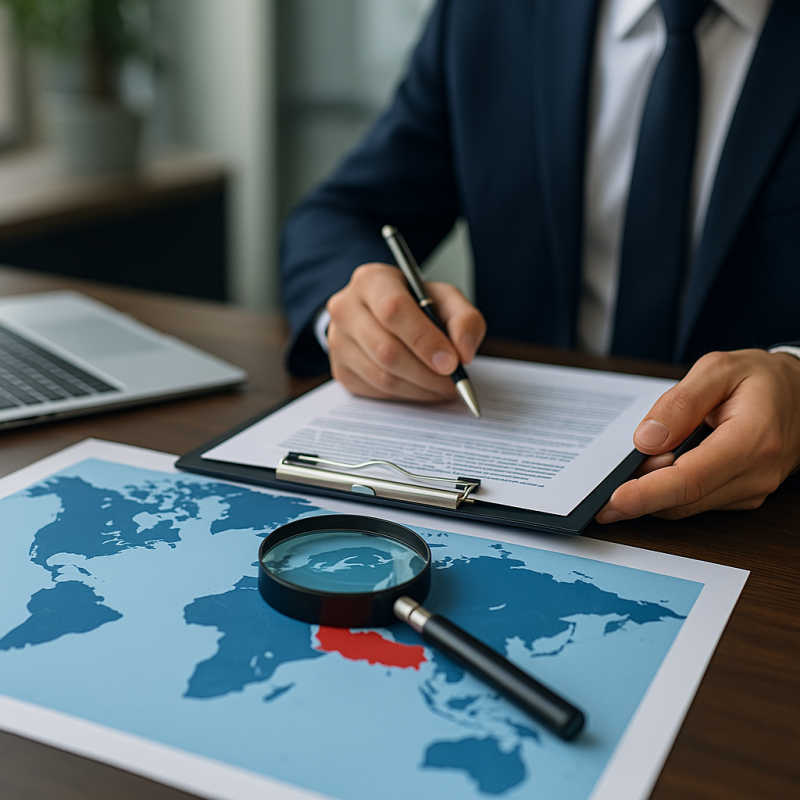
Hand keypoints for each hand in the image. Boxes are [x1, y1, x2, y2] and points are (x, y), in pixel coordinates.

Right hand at [326, 262, 486, 401]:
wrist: (380, 313)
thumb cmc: (415, 304)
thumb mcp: (445, 299)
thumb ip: (464, 319)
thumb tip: (464, 353)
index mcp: (372, 280)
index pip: (394, 310)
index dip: (425, 340)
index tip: (452, 363)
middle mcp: (346, 309)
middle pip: (386, 350)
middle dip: (427, 374)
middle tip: (454, 383)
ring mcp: (337, 341)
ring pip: (382, 377)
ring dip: (420, 389)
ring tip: (444, 388)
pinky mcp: (340, 369)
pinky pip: (376, 392)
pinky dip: (406, 396)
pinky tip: (423, 388)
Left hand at [596, 349, 799, 521]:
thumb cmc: (761, 380)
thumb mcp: (718, 369)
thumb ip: (680, 403)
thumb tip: (646, 440)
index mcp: (751, 440)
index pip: (690, 479)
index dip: (647, 494)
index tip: (613, 500)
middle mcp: (755, 474)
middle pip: (683, 501)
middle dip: (639, 494)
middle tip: (607, 481)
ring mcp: (751, 490)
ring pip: (685, 506)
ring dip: (652, 491)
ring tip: (638, 462)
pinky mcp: (741, 496)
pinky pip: (695, 501)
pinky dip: (668, 490)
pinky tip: (658, 468)